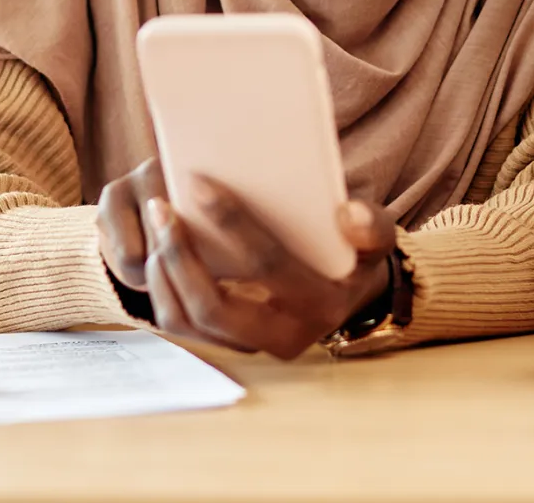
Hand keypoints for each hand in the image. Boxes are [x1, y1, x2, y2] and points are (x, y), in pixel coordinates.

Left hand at [97, 158, 396, 358]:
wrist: (348, 295)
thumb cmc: (354, 253)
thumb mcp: (377, 238)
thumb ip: (372, 226)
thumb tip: (347, 214)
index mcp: (320, 304)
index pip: (267, 264)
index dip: (231, 224)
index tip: (199, 183)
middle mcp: (285, 338)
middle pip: (215, 306)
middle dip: (180, 254)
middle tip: (160, 207)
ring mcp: (253, 350)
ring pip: (190, 323)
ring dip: (164, 273)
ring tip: (156, 225)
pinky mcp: (230, 348)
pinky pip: (183, 327)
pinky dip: (163, 289)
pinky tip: (158, 250)